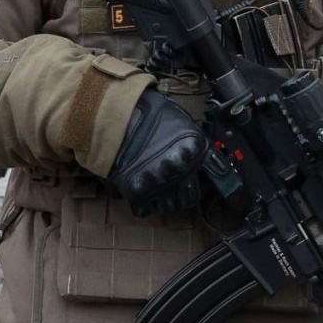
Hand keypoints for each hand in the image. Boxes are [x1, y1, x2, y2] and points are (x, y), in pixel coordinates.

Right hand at [111, 88, 205, 218]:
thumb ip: (194, 144)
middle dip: (180, 192)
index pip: (210, 177)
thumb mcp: (180, 121)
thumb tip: (206, 160)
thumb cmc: (144, 113)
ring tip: (152, 183)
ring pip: (168, 206)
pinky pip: (144, 209)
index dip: (200, 178)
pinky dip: (141, 202)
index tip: (194, 179)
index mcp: (193, 149)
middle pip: (188, 198)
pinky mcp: (137, 193)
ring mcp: (158, 182)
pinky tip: (138, 187)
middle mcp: (179, 168)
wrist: (111, 115)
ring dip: (162, 198)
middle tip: (168, 181)